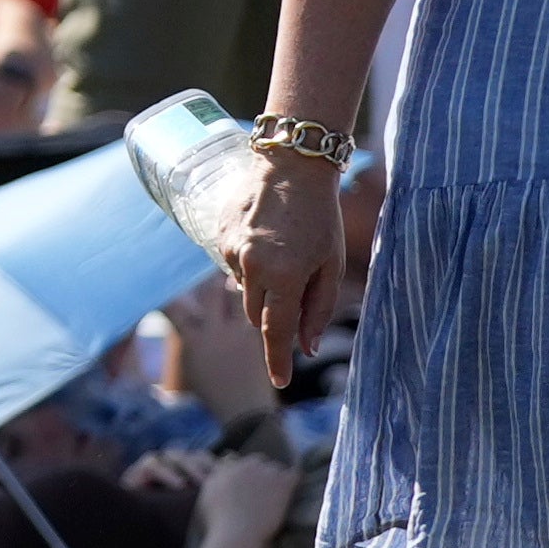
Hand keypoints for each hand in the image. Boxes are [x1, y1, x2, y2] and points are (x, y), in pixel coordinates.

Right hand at [221, 139, 346, 376]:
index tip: (278, 382)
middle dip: (273, 311)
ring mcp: (229, 251)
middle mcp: (250, 267)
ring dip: (261, 283)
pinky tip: (266, 236)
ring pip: (243, 288)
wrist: (291, 166)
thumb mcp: (330, 264)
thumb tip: (306, 346)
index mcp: (283, 277)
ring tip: (283, 250)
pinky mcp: (217, 236)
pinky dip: (249, 260)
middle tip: (298, 285)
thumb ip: (317, 308)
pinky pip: (232, 263)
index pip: (276, 331)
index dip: (277, 359)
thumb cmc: (320, 216)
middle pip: (256, 312)